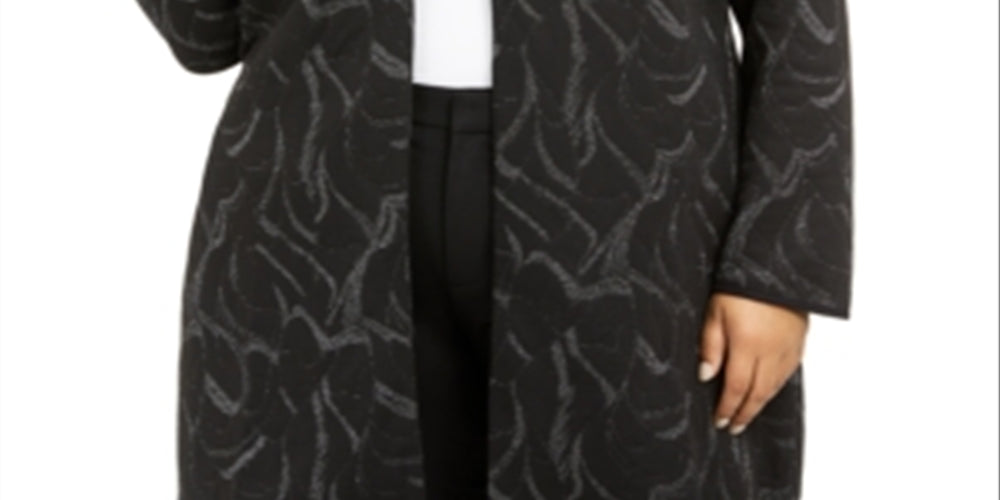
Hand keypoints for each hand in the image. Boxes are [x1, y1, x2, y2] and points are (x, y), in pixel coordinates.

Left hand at [697, 291, 808, 434]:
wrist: (775, 263)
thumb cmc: (739, 283)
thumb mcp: (715, 311)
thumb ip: (711, 345)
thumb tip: (706, 376)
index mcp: (748, 344)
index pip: (737, 387)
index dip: (728, 407)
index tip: (720, 421)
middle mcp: (771, 350)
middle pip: (759, 393)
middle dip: (745, 413)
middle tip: (734, 426)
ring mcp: (788, 346)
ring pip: (775, 385)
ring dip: (761, 403)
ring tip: (748, 414)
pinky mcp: (799, 339)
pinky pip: (789, 371)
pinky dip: (777, 386)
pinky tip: (769, 390)